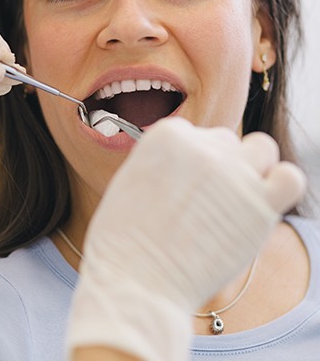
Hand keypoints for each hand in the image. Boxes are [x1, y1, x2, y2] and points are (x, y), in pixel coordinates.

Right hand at [67, 118, 305, 360]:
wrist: (135, 280)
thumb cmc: (124, 239)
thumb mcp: (131, 178)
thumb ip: (164, 160)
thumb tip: (188, 162)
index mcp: (169, 134)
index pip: (195, 133)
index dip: (190, 162)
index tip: (183, 187)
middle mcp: (203, 146)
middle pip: (226, 142)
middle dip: (218, 166)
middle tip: (204, 202)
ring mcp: (234, 174)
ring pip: (262, 149)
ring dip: (253, 168)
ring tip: (235, 199)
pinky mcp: (261, 205)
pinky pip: (290, 179)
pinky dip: (281, 186)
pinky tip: (263, 204)